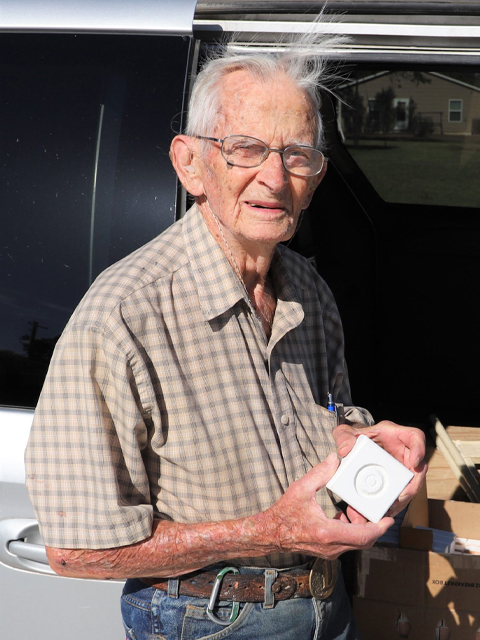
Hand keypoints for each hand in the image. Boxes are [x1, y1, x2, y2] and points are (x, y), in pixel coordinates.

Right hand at [264, 453, 393, 559]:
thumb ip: (319, 473)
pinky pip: (347, 543)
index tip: (389, 519)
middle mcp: (331, 546)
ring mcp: (330, 551)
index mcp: (327, 532)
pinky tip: (343, 516)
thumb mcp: (300, 489)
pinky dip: (352, 531)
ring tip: (353, 510)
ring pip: (356, 543)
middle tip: (370, 508)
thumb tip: (334, 459)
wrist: (270, 534)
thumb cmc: (283, 514)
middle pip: (364, 541)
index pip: (363, 535)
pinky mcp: (327, 551)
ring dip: (361, 528)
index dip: (379, 527)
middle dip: (372, 525)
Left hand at [333, 421, 426, 516]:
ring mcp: (401, 468)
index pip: (415, 436)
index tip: (414, 463)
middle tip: (400, 497)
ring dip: (404, 498)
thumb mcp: (345, 433)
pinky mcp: (396, 481)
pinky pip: (401, 494)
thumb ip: (343, 437)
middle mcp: (402, 452)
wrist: (353, 448)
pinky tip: (386, 511)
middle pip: (418, 467)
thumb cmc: (354, 438)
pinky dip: (395, 504)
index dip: (419, 449)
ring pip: (412, 484)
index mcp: (394, 435)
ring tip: (391, 508)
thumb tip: (345, 450)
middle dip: (412, 485)